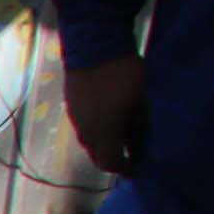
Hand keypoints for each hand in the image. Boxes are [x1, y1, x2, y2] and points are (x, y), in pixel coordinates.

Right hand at [64, 54, 143, 177]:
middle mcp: (86, 131)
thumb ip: (139, 124)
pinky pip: (84, 127)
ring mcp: (76, 119)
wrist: (94, 45)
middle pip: (97, 157)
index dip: (125, 168)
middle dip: (113, 159)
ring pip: (89, 142)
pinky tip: (107, 118)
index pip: (111, 163)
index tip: (137, 167)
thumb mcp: (141, 99)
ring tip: (120, 134)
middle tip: (129, 154)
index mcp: (104, 132)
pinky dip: (96, 130)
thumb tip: (139, 141)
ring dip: (104, 144)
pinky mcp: (72, 106)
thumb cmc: (124, 72)